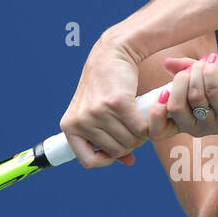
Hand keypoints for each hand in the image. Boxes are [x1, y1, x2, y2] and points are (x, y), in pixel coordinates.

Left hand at [58, 37, 142, 167]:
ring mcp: (97, 112)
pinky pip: (140, 130)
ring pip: (129, 142)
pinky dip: (148, 126)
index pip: (87, 161)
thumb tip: (128, 162)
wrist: (112, 54)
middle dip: (128, 143)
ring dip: (140, 134)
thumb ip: (109, 140)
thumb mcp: (98, 114)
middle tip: (133, 127)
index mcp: (69, 125)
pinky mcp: (117, 103)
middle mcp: (80, 121)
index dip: (106, 159)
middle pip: (114, 152)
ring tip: (138, 118)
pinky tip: (148, 115)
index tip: (118, 151)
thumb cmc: (106, 87)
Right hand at [148, 53, 217, 141]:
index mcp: (184, 121)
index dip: (153, 114)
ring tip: (208, 64)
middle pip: (174, 107)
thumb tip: (166, 62)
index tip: (162, 93)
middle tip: (191, 70)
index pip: (157, 131)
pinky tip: (215, 63)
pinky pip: (214, 93)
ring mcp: (213, 125)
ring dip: (199, 73)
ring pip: (195, 97)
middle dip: (180, 81)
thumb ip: (186, 70)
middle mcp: (195, 127)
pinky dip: (211, 73)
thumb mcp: (206, 79)